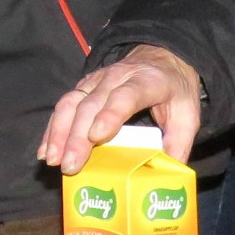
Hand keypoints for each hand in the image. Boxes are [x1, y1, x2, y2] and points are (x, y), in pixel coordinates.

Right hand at [37, 44, 203, 171]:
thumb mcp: (188, 114)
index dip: (109, 115)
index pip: (125, 96)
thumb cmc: (173, 91)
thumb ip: (179, 143)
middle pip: (91, 105)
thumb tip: (166, 175)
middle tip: (70, 165)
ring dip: (59, 132)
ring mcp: (96, 81)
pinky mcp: (83, 88)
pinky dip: (52, 129)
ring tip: (52, 159)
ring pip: (71, 103)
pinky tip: (45, 150)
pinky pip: (64, 106)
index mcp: (147, 82)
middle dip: (77, 137)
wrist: (161, 59)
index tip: (96, 136)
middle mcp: (117, 77)